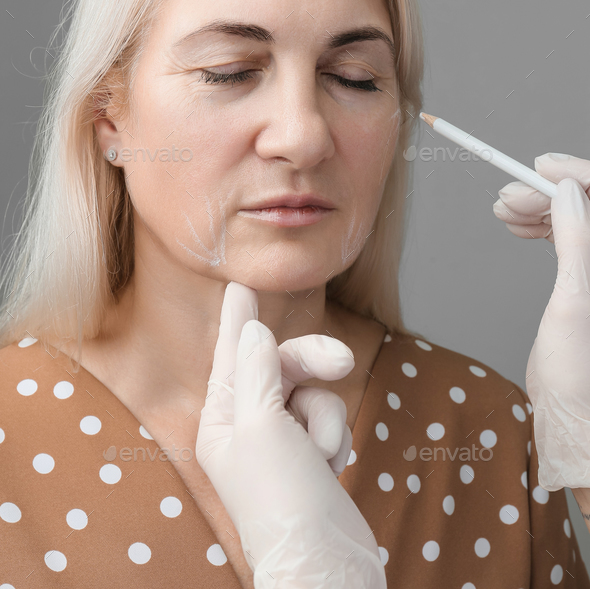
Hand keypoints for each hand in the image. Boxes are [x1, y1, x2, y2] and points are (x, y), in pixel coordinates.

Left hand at [196, 281, 386, 587]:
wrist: (325, 560)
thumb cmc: (282, 498)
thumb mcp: (261, 425)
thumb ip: (258, 369)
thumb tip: (250, 328)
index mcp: (223, 421)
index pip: (231, 357)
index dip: (238, 319)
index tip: (241, 285)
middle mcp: (249, 428)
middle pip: (283, 366)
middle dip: (313, 365)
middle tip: (342, 358)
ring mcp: (282, 442)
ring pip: (314, 392)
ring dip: (326, 418)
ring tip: (323, 452)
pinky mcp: (312, 455)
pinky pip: (330, 419)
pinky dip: (336, 437)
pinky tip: (333, 465)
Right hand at [492, 153, 589, 490]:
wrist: (572, 414)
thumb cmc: (578, 371)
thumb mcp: (575, 298)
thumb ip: (577, 239)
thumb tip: (567, 189)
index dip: (576, 174)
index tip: (541, 166)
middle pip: (588, 207)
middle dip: (548, 194)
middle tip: (508, 197)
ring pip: (576, 220)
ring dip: (541, 210)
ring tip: (504, 212)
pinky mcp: (587, 282)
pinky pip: (569, 239)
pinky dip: (543, 229)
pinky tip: (520, 228)